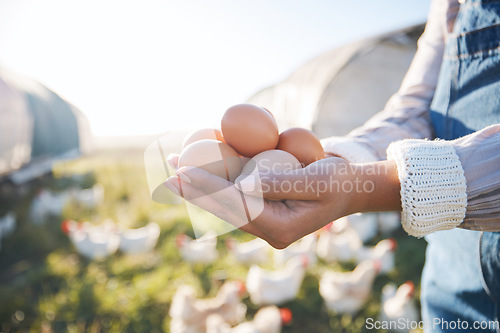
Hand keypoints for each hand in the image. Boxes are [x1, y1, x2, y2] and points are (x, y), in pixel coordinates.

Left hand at [164, 155, 399, 248]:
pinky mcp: (264, 211)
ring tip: (174, 166)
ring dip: (200, 186)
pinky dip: (216, 181)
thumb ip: (280, 183)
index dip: (206, 188)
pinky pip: (234, 196)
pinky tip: (198, 167)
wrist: (351, 188)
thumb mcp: (317, 179)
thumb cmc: (338, 181)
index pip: (235, 208)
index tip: (182, 171)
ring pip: (224, 204)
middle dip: (194, 190)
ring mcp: (265, 222)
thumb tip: (240, 184)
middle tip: (168, 170)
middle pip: (222, 209)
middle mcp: (268, 230)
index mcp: (279, 229)